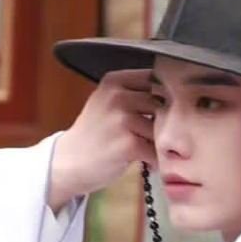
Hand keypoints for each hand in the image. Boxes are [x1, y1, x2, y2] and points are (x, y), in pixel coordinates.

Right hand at [48, 70, 156, 212]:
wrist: (68, 162)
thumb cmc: (94, 135)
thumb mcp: (106, 102)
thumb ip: (132, 93)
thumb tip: (172, 92)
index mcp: (114, 81)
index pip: (155, 79)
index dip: (163, 96)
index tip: (162, 110)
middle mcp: (118, 95)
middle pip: (162, 104)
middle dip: (164, 122)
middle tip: (156, 136)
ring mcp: (123, 119)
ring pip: (161, 128)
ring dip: (159, 142)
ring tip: (148, 150)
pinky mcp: (128, 144)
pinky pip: (155, 150)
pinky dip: (155, 160)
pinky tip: (146, 162)